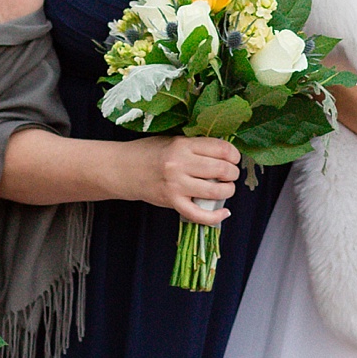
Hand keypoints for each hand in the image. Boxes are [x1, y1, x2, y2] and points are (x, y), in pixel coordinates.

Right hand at [123, 136, 241, 225]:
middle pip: (221, 169)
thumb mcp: (173, 141)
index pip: (221, 149)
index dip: (234, 155)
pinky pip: (199, 214)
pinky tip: (224, 213)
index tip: (234, 159)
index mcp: (182, 145)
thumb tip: (225, 155)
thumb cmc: (148, 153)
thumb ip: (196, 147)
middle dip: (233, 173)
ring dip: (228, 191)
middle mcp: (180, 164)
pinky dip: (215, 217)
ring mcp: (176, 185)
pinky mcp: (172, 202)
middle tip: (231, 175)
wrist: (122, 168)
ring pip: (215, 191)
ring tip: (226, 189)